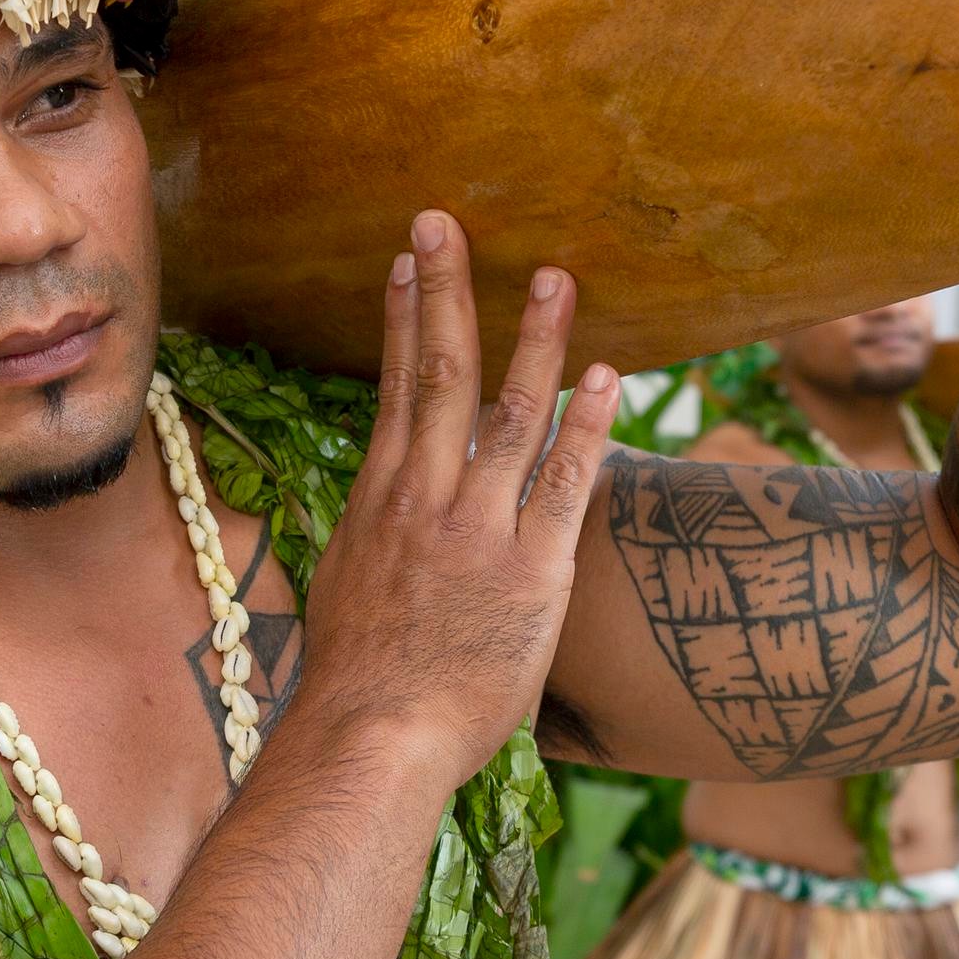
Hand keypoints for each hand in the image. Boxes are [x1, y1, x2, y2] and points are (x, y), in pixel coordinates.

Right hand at [295, 211, 621, 788]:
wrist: (373, 738)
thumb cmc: (357, 689)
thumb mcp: (347, 597)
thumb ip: (373, 550)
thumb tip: (378, 535)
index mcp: (380, 503)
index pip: (396, 390)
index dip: (405, 320)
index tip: (410, 263)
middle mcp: (426, 499)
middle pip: (440, 373)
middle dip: (446, 290)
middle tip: (447, 220)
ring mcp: (479, 529)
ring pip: (510, 412)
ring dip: (535, 338)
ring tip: (555, 275)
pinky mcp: (532, 569)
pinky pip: (567, 481)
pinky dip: (590, 424)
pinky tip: (612, 376)